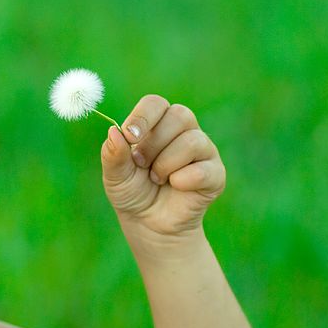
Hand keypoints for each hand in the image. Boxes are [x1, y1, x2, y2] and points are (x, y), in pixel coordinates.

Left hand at [100, 95, 225, 237]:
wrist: (149, 223)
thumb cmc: (133, 191)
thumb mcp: (115, 175)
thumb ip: (113, 154)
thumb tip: (114, 131)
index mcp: (159, 122)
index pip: (156, 103)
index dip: (143, 117)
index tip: (129, 136)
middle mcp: (184, 130)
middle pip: (179, 115)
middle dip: (153, 143)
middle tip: (141, 164)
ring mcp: (203, 150)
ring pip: (192, 141)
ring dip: (166, 164)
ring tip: (156, 179)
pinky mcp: (215, 174)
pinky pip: (204, 169)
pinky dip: (183, 180)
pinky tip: (175, 186)